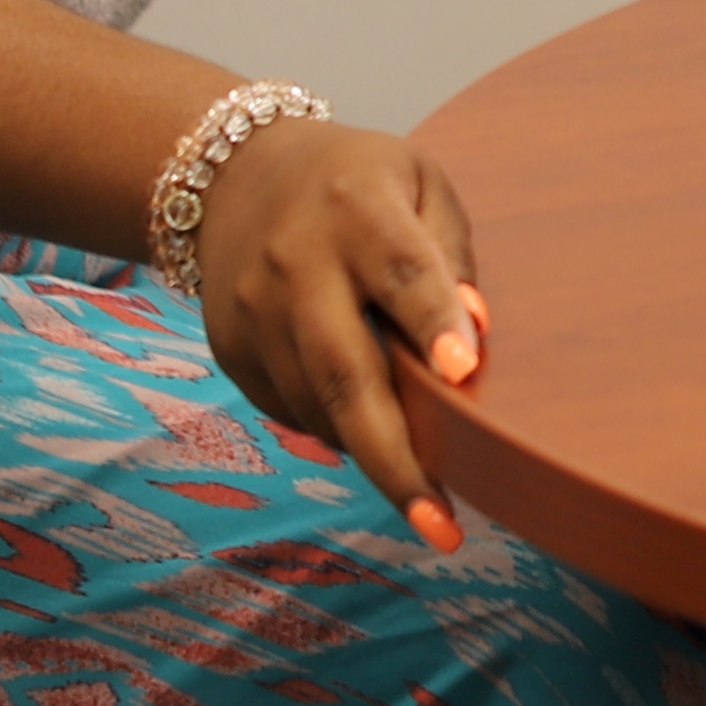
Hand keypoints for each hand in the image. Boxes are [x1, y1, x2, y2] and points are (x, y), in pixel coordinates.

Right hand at [185, 119, 488, 546]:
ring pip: (319, 409)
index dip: (432, 320)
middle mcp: (297, 266)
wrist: (233, 179)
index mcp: (357, 210)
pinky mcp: (231, 351)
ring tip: (424, 488)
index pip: (401, 271)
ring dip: (374, 455)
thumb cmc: (356, 184)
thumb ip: (449, 254)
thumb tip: (474, 333)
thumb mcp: (417, 183)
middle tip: (442, 526)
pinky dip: (337, 430)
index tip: (463, 372)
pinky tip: (366, 423)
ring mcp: (255, 314)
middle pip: (346, 373)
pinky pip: (293, 412)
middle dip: (395, 458)